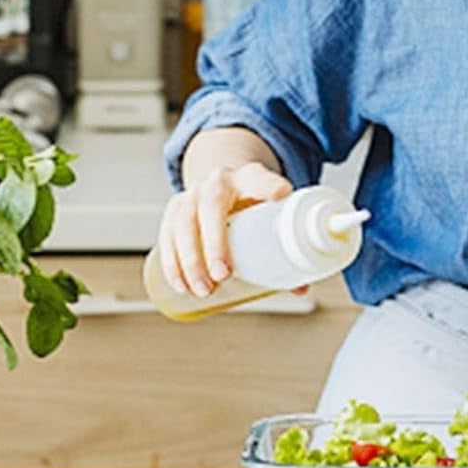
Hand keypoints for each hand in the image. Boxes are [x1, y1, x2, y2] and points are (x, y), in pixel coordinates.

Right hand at [155, 163, 291, 297]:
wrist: (222, 183)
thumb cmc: (252, 203)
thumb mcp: (269, 210)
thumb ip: (286, 244)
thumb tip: (300, 289)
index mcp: (248, 177)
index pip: (260, 178)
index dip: (269, 185)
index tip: (280, 194)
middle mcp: (217, 181)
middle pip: (212, 206)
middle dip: (215, 243)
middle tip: (223, 275)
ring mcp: (191, 194)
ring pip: (184, 223)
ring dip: (190, 260)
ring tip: (203, 289)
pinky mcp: (173, 210)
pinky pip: (166, 235)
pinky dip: (171, 262)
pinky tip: (180, 284)